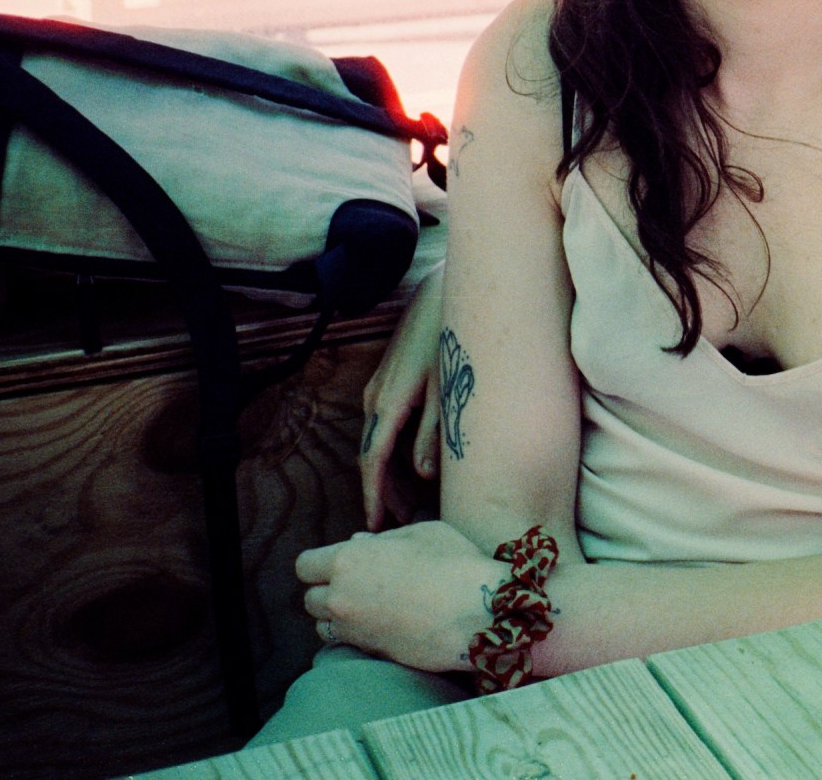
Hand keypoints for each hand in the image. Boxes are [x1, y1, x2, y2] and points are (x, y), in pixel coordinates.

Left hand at [298, 520, 502, 672]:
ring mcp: (353, 629)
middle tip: (357, 584)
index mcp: (348, 559)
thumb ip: (383, 539)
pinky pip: (346, 644)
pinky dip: (354, 636)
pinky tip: (380, 625)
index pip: (305, 565)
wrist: (477, 611)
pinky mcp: (369, 652)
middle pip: (310, 599)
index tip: (340, 563)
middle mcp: (341, 596)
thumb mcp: (421, 532)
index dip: (320, 563)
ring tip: (367, 608)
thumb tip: (360, 543)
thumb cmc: (454, 562)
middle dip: (327, 591)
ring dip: (337, 617)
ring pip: (323, 625)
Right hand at [360, 265, 445, 528]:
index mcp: (389, 404)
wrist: (442, 295)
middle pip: (371, 457)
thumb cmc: (450, 341)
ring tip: (407, 501)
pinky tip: (411, 463)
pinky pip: (383, 426)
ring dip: (389, 472)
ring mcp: (379, 389)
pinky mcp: (389, 381)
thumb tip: (422, 475)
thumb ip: (434, 434)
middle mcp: (376, 399)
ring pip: (376, 441)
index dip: (375, 496)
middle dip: (383, 491)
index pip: (373, 462)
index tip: (376, 525)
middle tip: (399, 522)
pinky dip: (392, 450)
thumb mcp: (448, 392)